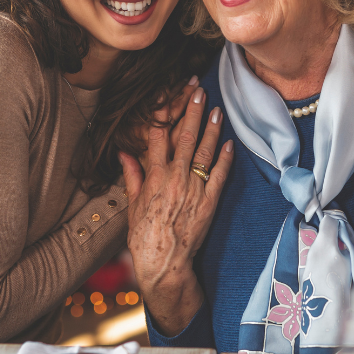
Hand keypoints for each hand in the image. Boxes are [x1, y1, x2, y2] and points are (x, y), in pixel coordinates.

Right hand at [119, 87, 233, 335]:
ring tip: (216, 109)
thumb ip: (132, 175)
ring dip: (211, 128)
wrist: (164, 263)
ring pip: (204, 151)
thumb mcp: (133, 204)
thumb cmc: (144, 236)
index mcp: (154, 176)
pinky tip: (229, 142)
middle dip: (192, 111)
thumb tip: (124, 153)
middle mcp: (175, 178)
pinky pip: (219, 175)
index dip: (163, 112)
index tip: (168, 94)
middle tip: (198, 90)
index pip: (158, 135)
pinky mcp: (209, 201)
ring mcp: (194, 189)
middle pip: (184, 137)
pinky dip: (225, 158)